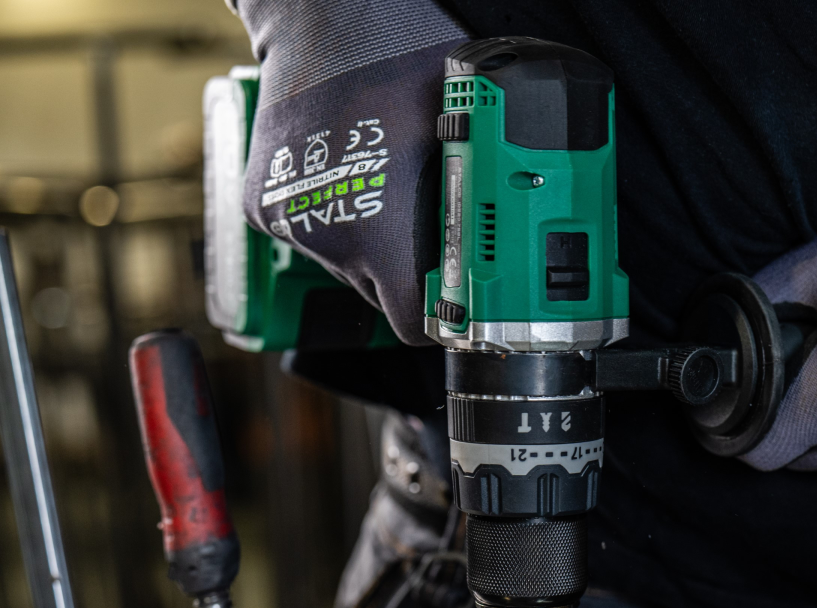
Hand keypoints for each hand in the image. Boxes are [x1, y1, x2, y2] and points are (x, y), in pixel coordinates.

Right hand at [232, 0, 466, 344]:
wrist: (327, 15)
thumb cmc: (408, 66)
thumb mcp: (468, 142)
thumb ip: (478, 211)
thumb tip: (507, 259)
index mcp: (380, 234)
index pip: (413, 322)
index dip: (442, 313)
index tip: (460, 299)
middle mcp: (330, 237)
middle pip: (381, 294)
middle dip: (409, 270)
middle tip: (431, 225)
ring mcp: (292, 221)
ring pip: (348, 263)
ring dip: (373, 240)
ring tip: (390, 185)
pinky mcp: (264, 203)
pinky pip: (314, 232)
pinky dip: (337, 215)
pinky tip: (353, 172)